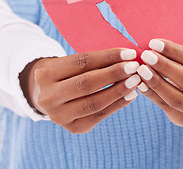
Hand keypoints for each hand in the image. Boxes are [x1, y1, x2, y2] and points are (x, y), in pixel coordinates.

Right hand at [19, 48, 140, 133]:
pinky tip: (131, 95)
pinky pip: (99, 116)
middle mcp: (48, 97)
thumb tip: (127, 56)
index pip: (82, 62)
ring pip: (94, 103)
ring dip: (119, 91)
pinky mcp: (73, 128)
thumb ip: (94, 61)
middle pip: (86, 83)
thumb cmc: (66, 73)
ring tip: (135, 81)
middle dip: (114, 74)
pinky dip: (117, 104)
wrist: (48, 95)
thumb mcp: (70, 62)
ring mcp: (59, 116)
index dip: (108, 57)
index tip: (130, 53)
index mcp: (46, 73)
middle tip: (135, 67)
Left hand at [135, 39, 182, 126]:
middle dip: (164, 66)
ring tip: (141, 70)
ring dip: (156, 82)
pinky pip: (167, 108)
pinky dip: (152, 95)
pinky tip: (141, 84)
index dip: (174, 51)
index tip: (154, 43)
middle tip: (146, 55)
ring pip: (177, 98)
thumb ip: (180, 56)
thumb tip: (153, 47)